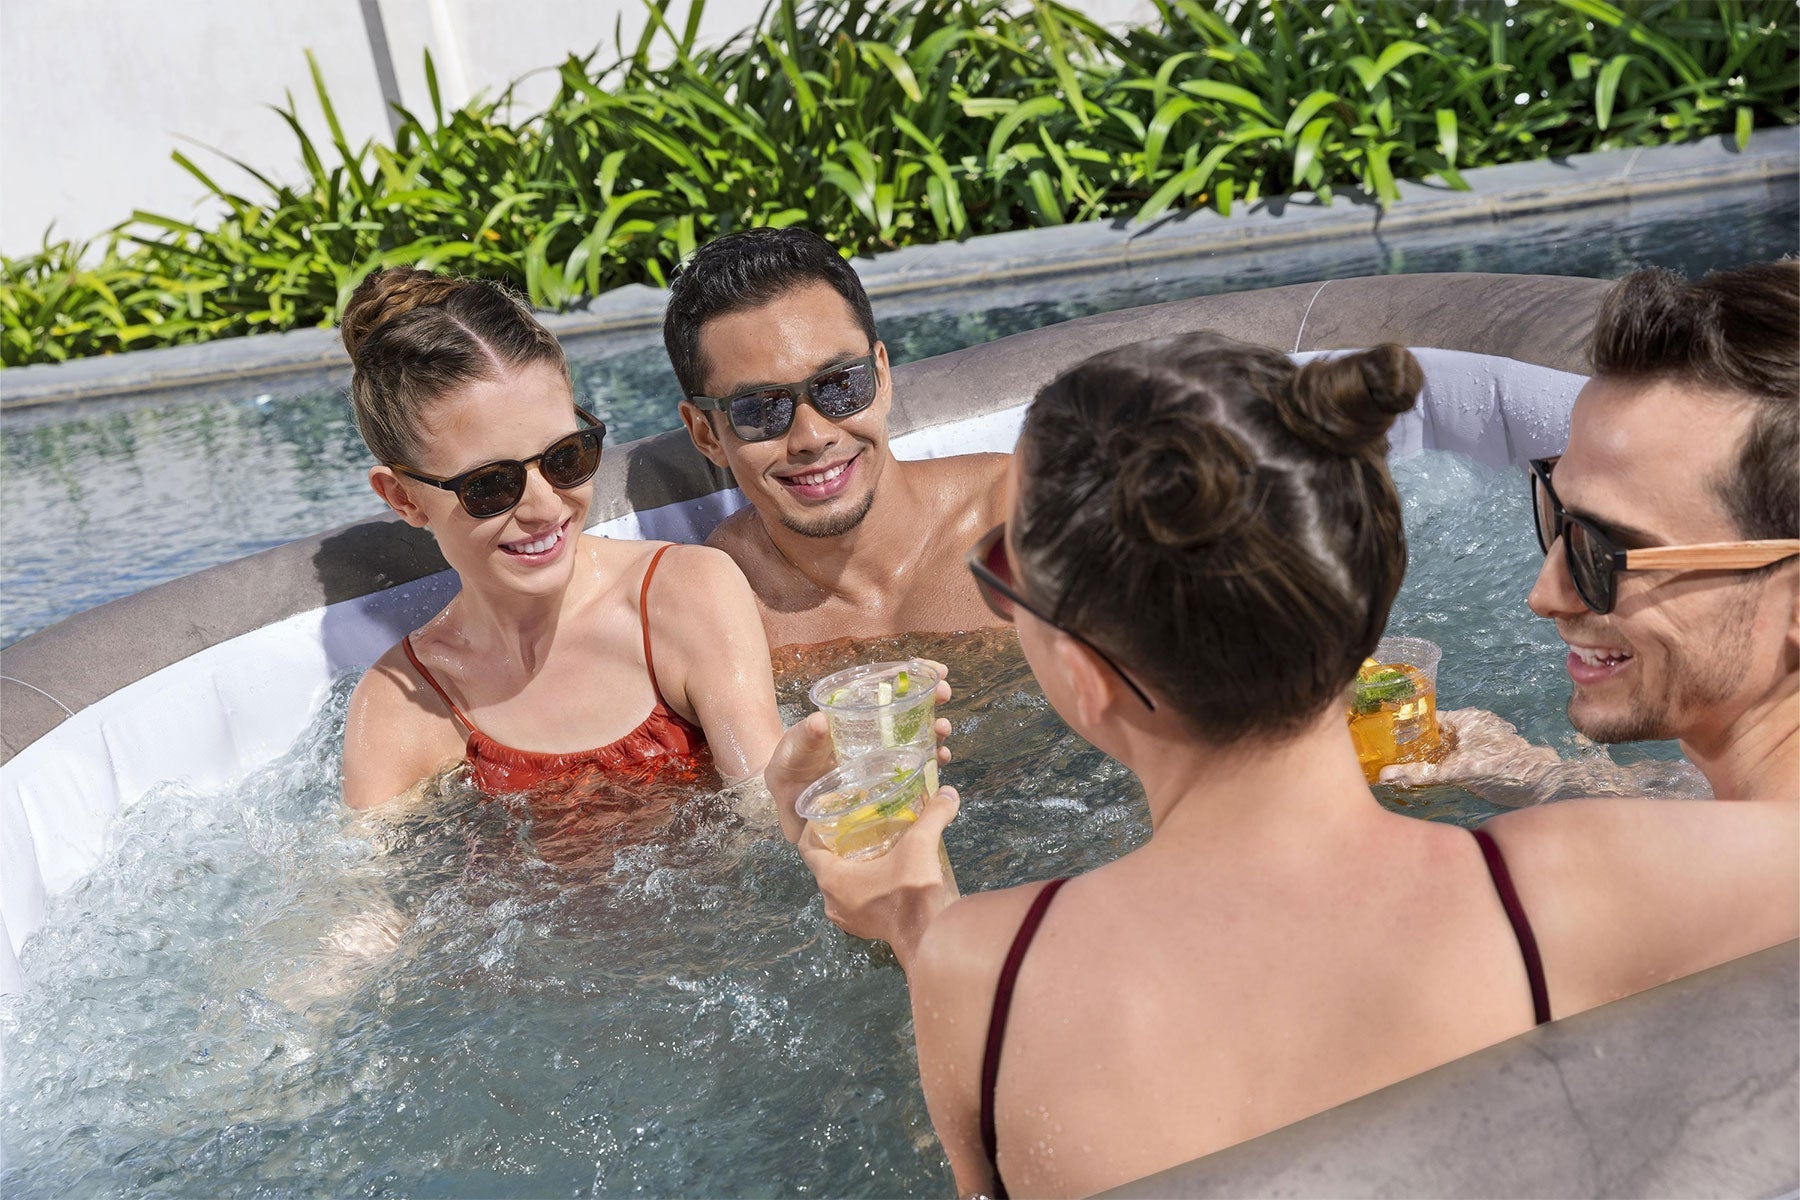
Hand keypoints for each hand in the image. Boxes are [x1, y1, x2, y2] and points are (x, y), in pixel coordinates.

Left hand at [764, 663, 954, 842]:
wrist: (789, 803)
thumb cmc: (790, 767)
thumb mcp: (793, 749)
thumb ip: (803, 737)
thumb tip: (818, 721)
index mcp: (852, 714)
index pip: (885, 687)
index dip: (912, 675)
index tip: (937, 669)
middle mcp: (871, 732)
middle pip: (908, 710)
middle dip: (931, 699)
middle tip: (944, 694)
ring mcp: (881, 757)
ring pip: (917, 739)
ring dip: (935, 732)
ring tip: (942, 730)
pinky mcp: (887, 783)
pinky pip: (916, 771)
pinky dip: (931, 766)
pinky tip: (939, 763)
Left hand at [798, 784, 961, 971]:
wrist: (928, 938)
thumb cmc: (912, 892)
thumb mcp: (921, 845)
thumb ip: (933, 815)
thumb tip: (948, 792)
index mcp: (832, 878)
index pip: (807, 847)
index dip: (814, 828)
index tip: (829, 814)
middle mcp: (831, 899)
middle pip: (824, 864)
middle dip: (837, 844)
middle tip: (856, 823)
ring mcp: (846, 917)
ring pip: (839, 883)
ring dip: (850, 866)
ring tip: (871, 845)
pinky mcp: (863, 927)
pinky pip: (853, 900)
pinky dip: (862, 885)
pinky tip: (883, 872)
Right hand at [1379, 708, 1564, 806]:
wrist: (1541, 784)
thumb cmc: (1501, 768)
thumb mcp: (1455, 771)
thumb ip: (1420, 773)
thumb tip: (1383, 775)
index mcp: (1463, 718)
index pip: (1425, 717)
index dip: (1405, 727)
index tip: (1385, 739)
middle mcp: (1470, 725)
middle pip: (1433, 733)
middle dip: (1414, 745)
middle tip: (1391, 758)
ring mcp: (1478, 741)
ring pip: (1444, 746)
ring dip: (1428, 757)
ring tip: (1404, 769)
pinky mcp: (1485, 756)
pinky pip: (1454, 757)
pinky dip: (1442, 765)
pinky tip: (1430, 777)